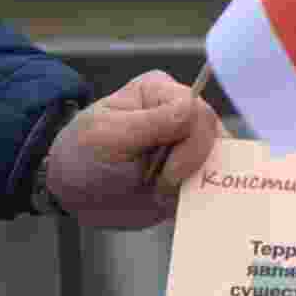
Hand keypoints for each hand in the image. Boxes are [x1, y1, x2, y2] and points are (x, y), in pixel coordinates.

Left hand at [45, 70, 227, 229]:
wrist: (75, 194)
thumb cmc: (82, 156)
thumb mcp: (106, 136)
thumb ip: (150, 122)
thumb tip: (193, 108)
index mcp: (160, 93)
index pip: (197, 112)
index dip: (191, 145)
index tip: (164, 174)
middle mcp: (182, 115)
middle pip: (215, 136)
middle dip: (193, 167)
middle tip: (161, 186)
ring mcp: (191, 145)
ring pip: (220, 160)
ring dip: (198, 183)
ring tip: (165, 194)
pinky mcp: (193, 172)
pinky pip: (214, 181)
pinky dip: (202, 196)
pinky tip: (180, 201)